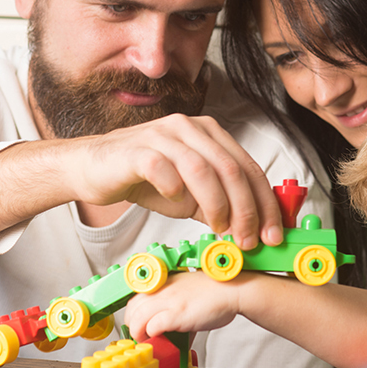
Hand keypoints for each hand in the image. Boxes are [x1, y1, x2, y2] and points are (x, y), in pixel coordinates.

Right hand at [64, 114, 282, 248]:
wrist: (93, 168)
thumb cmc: (144, 179)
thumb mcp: (190, 196)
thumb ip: (219, 205)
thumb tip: (252, 231)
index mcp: (209, 133)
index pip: (248, 168)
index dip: (265, 203)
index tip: (273, 233)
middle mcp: (190, 127)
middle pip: (231, 168)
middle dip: (246, 209)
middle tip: (249, 240)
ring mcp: (163, 135)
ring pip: (202, 169)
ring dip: (217, 205)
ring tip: (221, 230)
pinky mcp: (137, 149)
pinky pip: (163, 168)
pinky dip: (175, 190)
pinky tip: (177, 205)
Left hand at [125, 271, 245, 342]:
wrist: (232, 289)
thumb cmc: (215, 292)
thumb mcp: (188, 294)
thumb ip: (175, 307)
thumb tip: (170, 328)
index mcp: (164, 283)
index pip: (135, 298)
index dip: (134, 315)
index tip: (137, 326)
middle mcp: (162, 290)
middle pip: (132, 309)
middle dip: (132, 326)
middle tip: (141, 337)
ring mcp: (168, 301)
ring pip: (137, 319)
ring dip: (139, 333)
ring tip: (148, 341)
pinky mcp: (176, 314)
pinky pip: (152, 326)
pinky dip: (152, 335)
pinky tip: (160, 339)